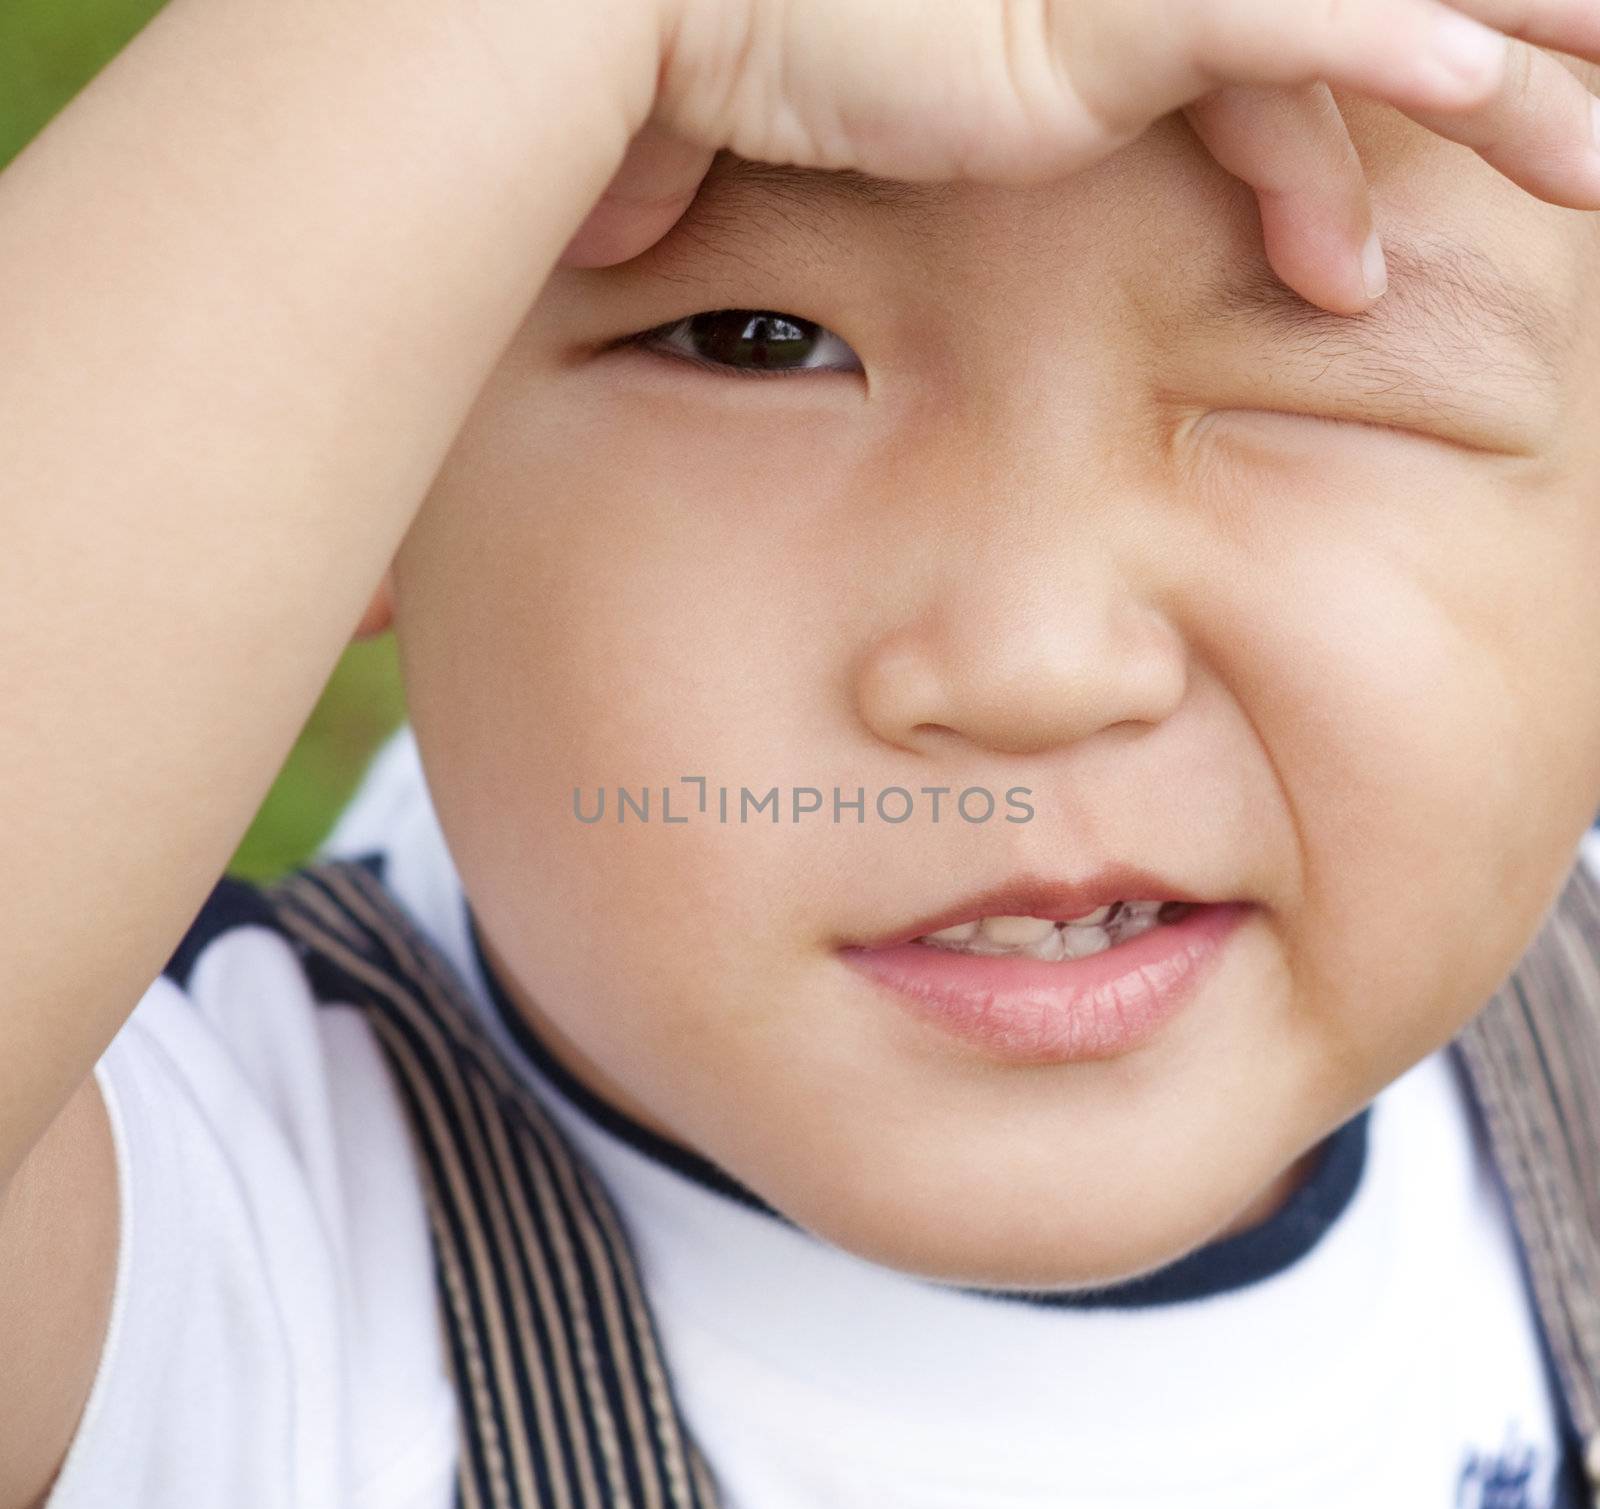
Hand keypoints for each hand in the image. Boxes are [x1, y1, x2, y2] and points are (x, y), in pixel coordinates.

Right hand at [565, 0, 1599, 314]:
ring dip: (1511, 69)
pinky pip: (1286, 34)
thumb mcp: (875, 144)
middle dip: (1509, 65)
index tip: (1360, 276)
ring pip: (1369, 7)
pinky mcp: (1115, 11)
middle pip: (1369, 8)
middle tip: (1598, 141)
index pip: (1278, 64)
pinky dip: (1393, 60)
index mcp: (1106, 14)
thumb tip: (823, 240)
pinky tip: (1490, 90)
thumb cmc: (755, 71)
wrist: (674, 14)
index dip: (1349, 143)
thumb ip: (910, 171)